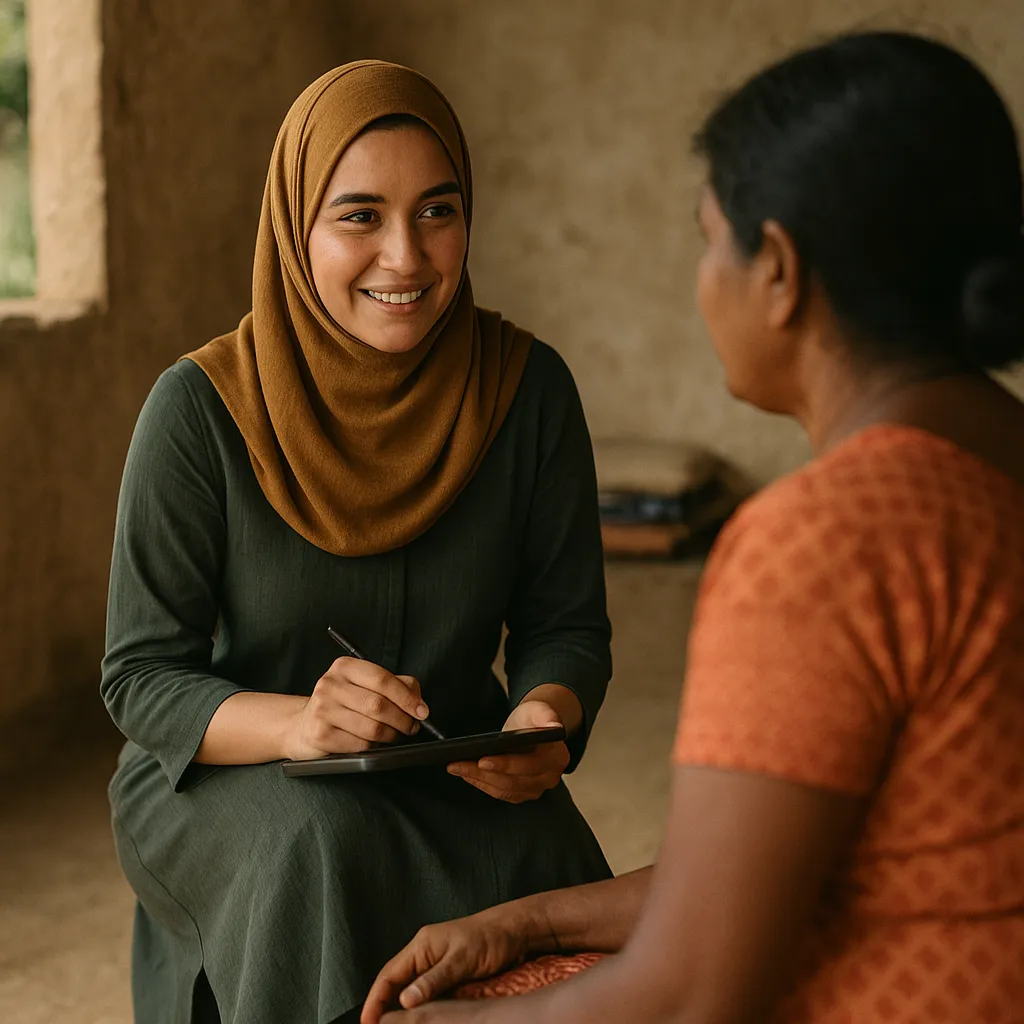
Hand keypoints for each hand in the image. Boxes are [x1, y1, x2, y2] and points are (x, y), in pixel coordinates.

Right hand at [282, 657, 426, 760]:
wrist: (302, 725)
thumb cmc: (342, 703)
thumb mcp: (365, 685)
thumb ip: (395, 685)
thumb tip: (417, 700)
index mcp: (344, 667)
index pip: (383, 679)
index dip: (407, 697)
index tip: (422, 711)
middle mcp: (330, 684)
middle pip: (378, 705)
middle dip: (403, 720)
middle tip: (411, 727)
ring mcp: (322, 709)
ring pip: (372, 728)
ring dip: (391, 736)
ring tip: (394, 736)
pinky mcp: (320, 734)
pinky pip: (360, 745)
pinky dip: (374, 748)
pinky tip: (374, 744)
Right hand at [361, 907, 529, 1023]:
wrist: (515, 931)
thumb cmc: (491, 937)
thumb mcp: (461, 959)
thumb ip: (433, 980)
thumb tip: (405, 1000)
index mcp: (422, 945)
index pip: (388, 975)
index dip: (375, 999)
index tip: (367, 1021)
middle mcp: (425, 954)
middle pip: (395, 984)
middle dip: (383, 1007)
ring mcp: (436, 964)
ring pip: (410, 990)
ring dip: (401, 1009)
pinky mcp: (448, 974)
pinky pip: (426, 993)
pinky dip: (419, 1007)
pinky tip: (420, 1019)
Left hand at [447, 699, 569, 802]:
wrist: (533, 728)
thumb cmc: (534, 718)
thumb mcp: (539, 709)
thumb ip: (547, 715)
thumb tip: (554, 726)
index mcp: (556, 757)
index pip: (529, 765)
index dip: (505, 765)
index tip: (482, 760)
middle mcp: (549, 777)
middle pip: (513, 781)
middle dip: (482, 773)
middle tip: (458, 764)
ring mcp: (537, 788)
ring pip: (504, 790)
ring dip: (478, 780)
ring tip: (456, 767)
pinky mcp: (523, 793)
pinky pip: (501, 793)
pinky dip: (482, 784)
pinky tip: (466, 774)